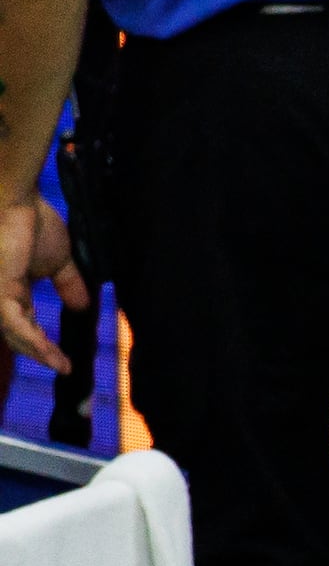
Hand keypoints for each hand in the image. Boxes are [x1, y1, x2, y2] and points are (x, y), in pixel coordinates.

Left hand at [0, 190, 85, 376]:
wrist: (13, 200)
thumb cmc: (31, 221)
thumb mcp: (59, 260)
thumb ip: (69, 283)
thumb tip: (84, 304)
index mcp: (12, 287)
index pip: (25, 321)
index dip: (42, 340)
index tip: (64, 357)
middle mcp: (2, 295)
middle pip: (18, 332)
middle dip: (39, 351)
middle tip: (63, 365)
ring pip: (15, 333)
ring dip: (38, 352)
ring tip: (60, 365)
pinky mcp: (0, 293)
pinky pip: (16, 325)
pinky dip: (34, 343)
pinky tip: (52, 355)